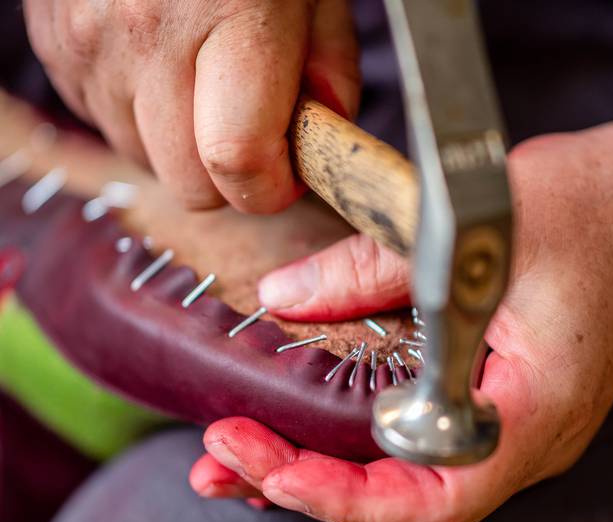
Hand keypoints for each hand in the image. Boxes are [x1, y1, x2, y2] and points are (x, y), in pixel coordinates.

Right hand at [24, 0, 358, 212]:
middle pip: (191, 184)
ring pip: (147, 162)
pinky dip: (140, 118)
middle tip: (248, 133)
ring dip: (181, 147)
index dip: (269, 189)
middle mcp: (147, 38)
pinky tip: (159, 68)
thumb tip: (318, 143)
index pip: (239, 161)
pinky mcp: (57, 49)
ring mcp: (91, 45)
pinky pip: (108, 127)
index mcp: (229, 16)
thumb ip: (330, 71)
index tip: (285, 177)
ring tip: (199, 85)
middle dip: (228, 178)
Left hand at [192, 109, 612, 521]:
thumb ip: (370, 270)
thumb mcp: (472, 231)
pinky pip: (416, 449)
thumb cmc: (595, 210)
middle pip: (404, 505)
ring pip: (404, 485)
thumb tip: (281, 299)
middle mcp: (520, 438)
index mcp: (533, 411)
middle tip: (222, 462)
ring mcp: (506, 426)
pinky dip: (351, 451)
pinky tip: (299, 436)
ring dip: (318, 478)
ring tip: (236, 465)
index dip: (343, 498)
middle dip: (306, 491)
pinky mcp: (491, 402)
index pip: (433, 497)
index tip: (265, 468)